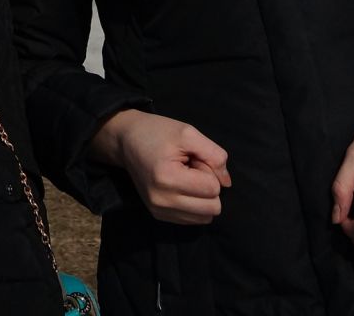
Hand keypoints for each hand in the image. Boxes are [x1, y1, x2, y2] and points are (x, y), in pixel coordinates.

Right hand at [90, 109, 230, 225]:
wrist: (126, 140)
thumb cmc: (158, 132)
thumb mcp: (188, 133)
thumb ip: (214, 155)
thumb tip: (227, 183)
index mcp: (167, 178)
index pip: (213, 189)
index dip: (209, 170)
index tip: (192, 158)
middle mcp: (162, 201)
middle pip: (212, 208)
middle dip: (207, 186)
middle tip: (191, 169)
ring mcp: (158, 211)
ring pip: (204, 218)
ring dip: (201, 197)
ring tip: (185, 177)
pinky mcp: (158, 215)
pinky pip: (192, 220)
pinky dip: (193, 204)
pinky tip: (179, 187)